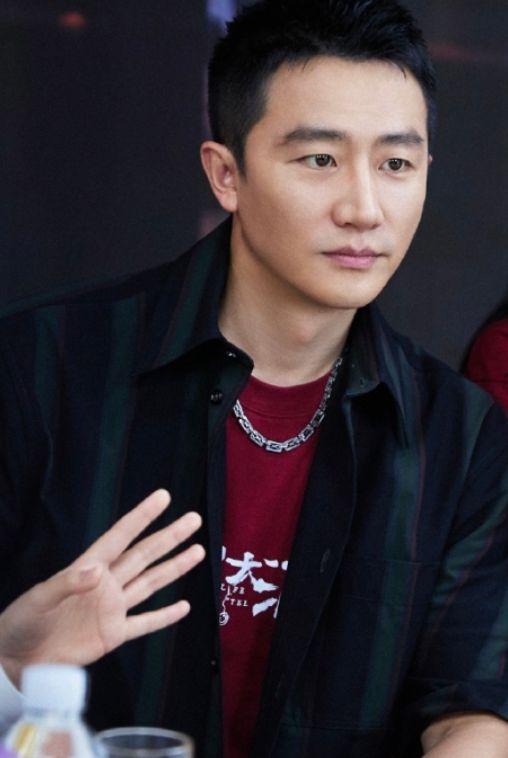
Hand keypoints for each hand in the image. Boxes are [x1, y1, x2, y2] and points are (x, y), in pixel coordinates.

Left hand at [0, 489, 204, 686]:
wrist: (15, 660)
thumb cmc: (21, 622)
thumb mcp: (40, 598)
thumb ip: (69, 583)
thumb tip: (99, 570)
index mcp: (88, 567)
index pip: (121, 536)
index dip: (142, 516)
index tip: (163, 497)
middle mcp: (106, 583)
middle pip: (144, 555)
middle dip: (169, 536)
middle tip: (193, 518)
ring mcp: (112, 608)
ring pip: (151, 583)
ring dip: (174, 567)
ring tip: (198, 551)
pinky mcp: (113, 634)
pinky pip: (145, 623)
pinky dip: (165, 616)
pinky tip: (184, 606)